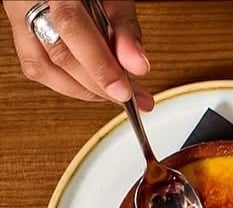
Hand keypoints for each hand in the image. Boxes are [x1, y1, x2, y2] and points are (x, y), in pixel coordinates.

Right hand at [4, 0, 150, 107]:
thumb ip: (123, 28)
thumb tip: (138, 66)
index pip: (71, 28)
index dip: (99, 64)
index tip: (125, 91)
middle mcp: (27, 2)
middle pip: (58, 54)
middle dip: (99, 85)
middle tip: (131, 97)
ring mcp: (19, 17)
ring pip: (41, 66)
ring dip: (83, 89)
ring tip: (114, 93)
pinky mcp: (21, 32)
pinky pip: (37, 64)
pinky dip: (68, 82)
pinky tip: (93, 84)